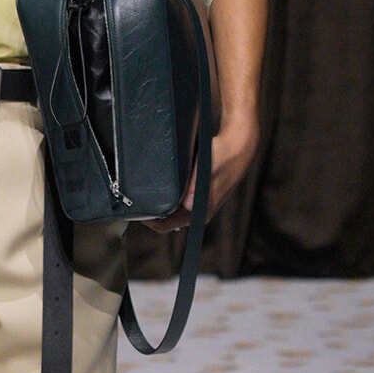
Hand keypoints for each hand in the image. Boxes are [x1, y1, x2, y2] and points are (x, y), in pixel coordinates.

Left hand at [142, 119, 259, 233]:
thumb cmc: (224, 156)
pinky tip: (158, 184)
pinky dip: (165, 194)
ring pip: (169, 209)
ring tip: (142, 190)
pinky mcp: (196, 193)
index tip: (135, 208)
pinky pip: (175, 198)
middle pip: (165, 219)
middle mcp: (197, 211)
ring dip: (157, 202)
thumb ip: (195, 186)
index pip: (166, 226)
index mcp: (200, 212)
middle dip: (149, 211)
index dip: (148, 220)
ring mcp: (197, 203)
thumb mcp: (207, 168)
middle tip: (134, 196)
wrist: (240, 146)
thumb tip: (187, 203)